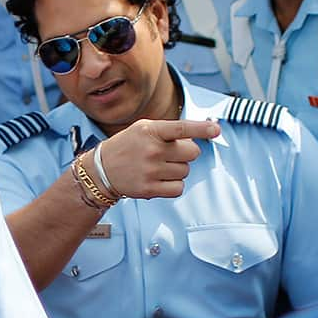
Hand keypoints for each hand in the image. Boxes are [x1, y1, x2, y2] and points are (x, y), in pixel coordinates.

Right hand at [87, 120, 219, 199]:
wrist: (101, 170)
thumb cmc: (128, 146)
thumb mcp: (143, 128)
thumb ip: (169, 130)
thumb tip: (199, 136)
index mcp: (150, 130)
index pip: (181, 128)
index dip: (201, 129)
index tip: (215, 130)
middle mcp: (151, 150)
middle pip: (192, 153)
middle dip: (187, 153)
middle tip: (172, 153)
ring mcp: (150, 171)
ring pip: (185, 171)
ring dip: (178, 169)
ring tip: (159, 166)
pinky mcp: (149, 189)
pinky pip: (178, 188)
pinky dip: (174, 185)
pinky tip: (161, 179)